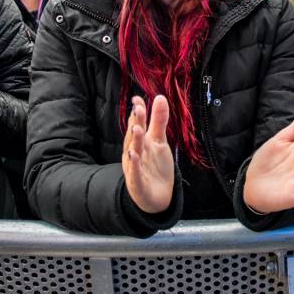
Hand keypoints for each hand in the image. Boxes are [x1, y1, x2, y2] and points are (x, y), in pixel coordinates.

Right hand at [122, 95, 174, 214]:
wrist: (157, 196)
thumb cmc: (155, 166)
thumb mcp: (159, 141)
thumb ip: (159, 120)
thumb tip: (160, 96)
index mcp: (139, 142)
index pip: (137, 124)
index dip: (138, 113)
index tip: (138, 99)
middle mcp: (134, 153)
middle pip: (135, 137)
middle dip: (137, 123)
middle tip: (139, 109)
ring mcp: (134, 168)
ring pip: (133, 153)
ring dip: (135, 141)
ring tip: (138, 129)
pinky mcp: (137, 183)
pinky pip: (134, 173)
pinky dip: (133, 165)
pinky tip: (133, 155)